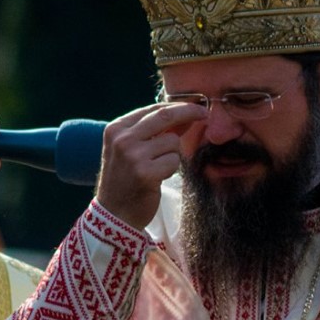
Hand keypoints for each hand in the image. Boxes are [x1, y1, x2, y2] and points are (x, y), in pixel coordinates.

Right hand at [95, 101, 203, 228]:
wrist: (114, 213)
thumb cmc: (126, 179)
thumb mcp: (132, 150)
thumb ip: (155, 131)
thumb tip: (185, 116)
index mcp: (116, 128)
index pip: (153, 109)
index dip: (178, 106)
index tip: (196, 106)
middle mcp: (122, 139)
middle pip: (165, 116)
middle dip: (190, 112)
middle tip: (205, 113)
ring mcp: (133, 155)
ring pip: (173, 142)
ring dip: (172, 156)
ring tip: (156, 169)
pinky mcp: (145, 173)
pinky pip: (174, 161)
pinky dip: (171, 170)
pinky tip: (156, 179)